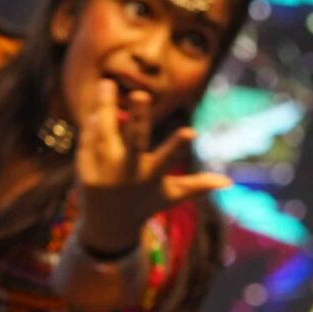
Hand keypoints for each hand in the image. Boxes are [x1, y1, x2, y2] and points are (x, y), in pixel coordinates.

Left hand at [77, 79, 229, 251]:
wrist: (108, 228)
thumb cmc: (144, 205)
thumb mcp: (170, 195)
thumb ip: (196, 185)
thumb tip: (228, 182)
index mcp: (150, 176)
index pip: (167, 158)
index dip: (178, 145)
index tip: (192, 131)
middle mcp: (127, 173)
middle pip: (132, 141)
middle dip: (137, 118)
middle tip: (139, 93)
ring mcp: (104, 172)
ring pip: (104, 135)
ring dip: (105, 109)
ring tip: (107, 83)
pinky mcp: (84, 171)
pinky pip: (87, 142)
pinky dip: (91, 125)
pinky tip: (96, 108)